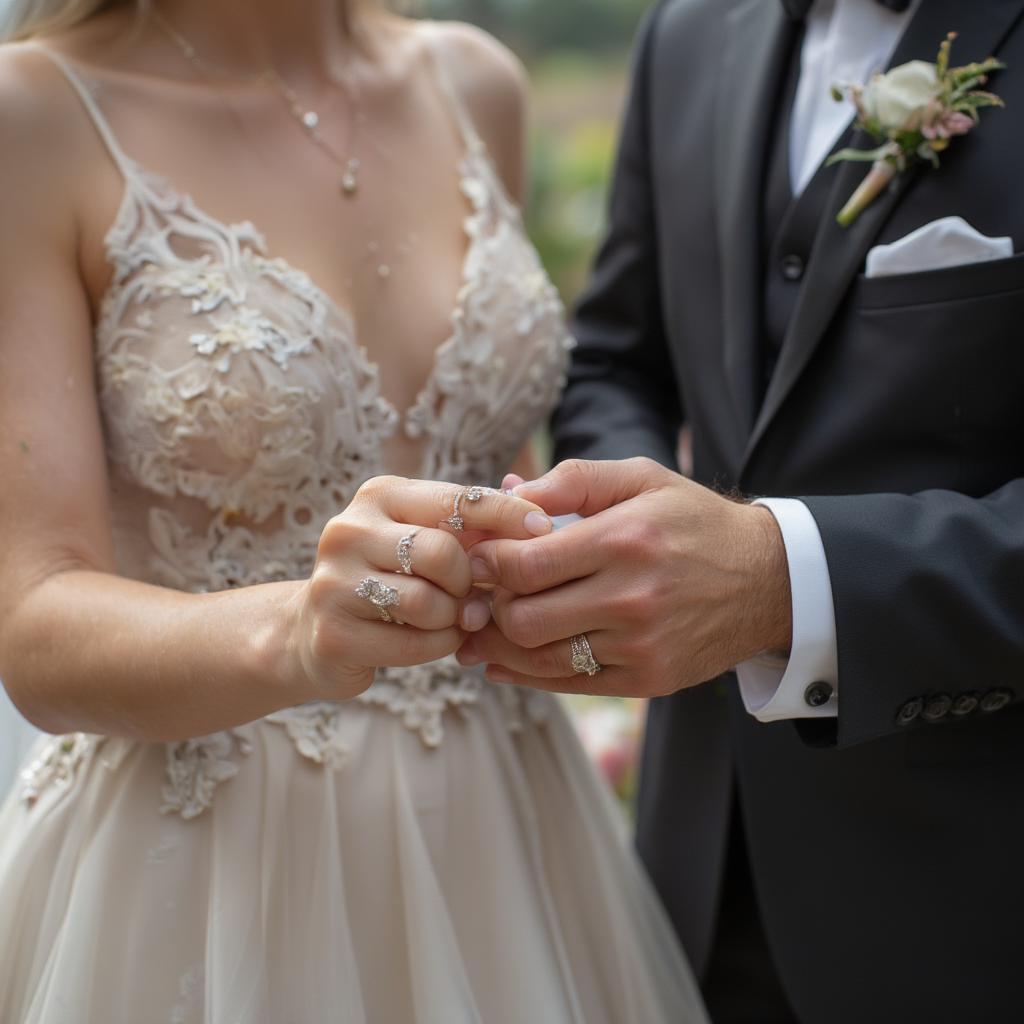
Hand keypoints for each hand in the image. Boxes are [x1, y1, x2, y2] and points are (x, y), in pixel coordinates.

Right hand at [285, 477, 552, 699]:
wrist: (316, 632)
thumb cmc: (393, 580)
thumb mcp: (428, 542)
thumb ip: (475, 529)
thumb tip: (539, 515)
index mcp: (379, 496)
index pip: (457, 498)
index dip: (507, 514)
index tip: (545, 528)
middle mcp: (349, 530)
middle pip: (443, 553)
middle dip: (470, 581)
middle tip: (474, 595)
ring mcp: (334, 582)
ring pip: (430, 602)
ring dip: (455, 618)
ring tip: (451, 619)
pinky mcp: (333, 633)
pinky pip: (417, 643)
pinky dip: (440, 646)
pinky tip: (433, 640)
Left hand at [456, 458, 791, 696]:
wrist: (767, 580)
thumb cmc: (694, 522)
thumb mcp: (642, 479)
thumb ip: (573, 480)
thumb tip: (509, 493)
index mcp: (624, 540)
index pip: (523, 566)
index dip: (485, 564)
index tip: (475, 558)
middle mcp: (632, 598)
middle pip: (522, 618)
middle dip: (489, 605)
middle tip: (480, 593)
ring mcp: (640, 646)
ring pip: (540, 658)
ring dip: (500, 644)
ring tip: (483, 627)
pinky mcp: (648, 680)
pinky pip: (568, 686)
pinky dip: (527, 676)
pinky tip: (503, 662)